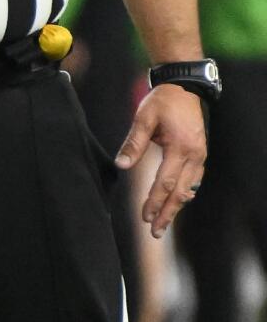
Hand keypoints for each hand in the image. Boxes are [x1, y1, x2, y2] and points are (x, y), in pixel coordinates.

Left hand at [115, 83, 207, 238]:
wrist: (184, 88)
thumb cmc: (162, 102)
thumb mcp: (143, 119)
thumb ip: (133, 143)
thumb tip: (122, 165)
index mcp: (180, 148)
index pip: (165, 182)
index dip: (154, 201)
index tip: (145, 217)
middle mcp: (195, 155)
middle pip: (180, 192)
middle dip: (167, 213)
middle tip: (155, 233)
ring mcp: (200, 156)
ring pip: (188, 189)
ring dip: (175, 207)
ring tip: (163, 224)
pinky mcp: (199, 154)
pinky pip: (194, 180)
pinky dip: (184, 194)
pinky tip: (176, 204)